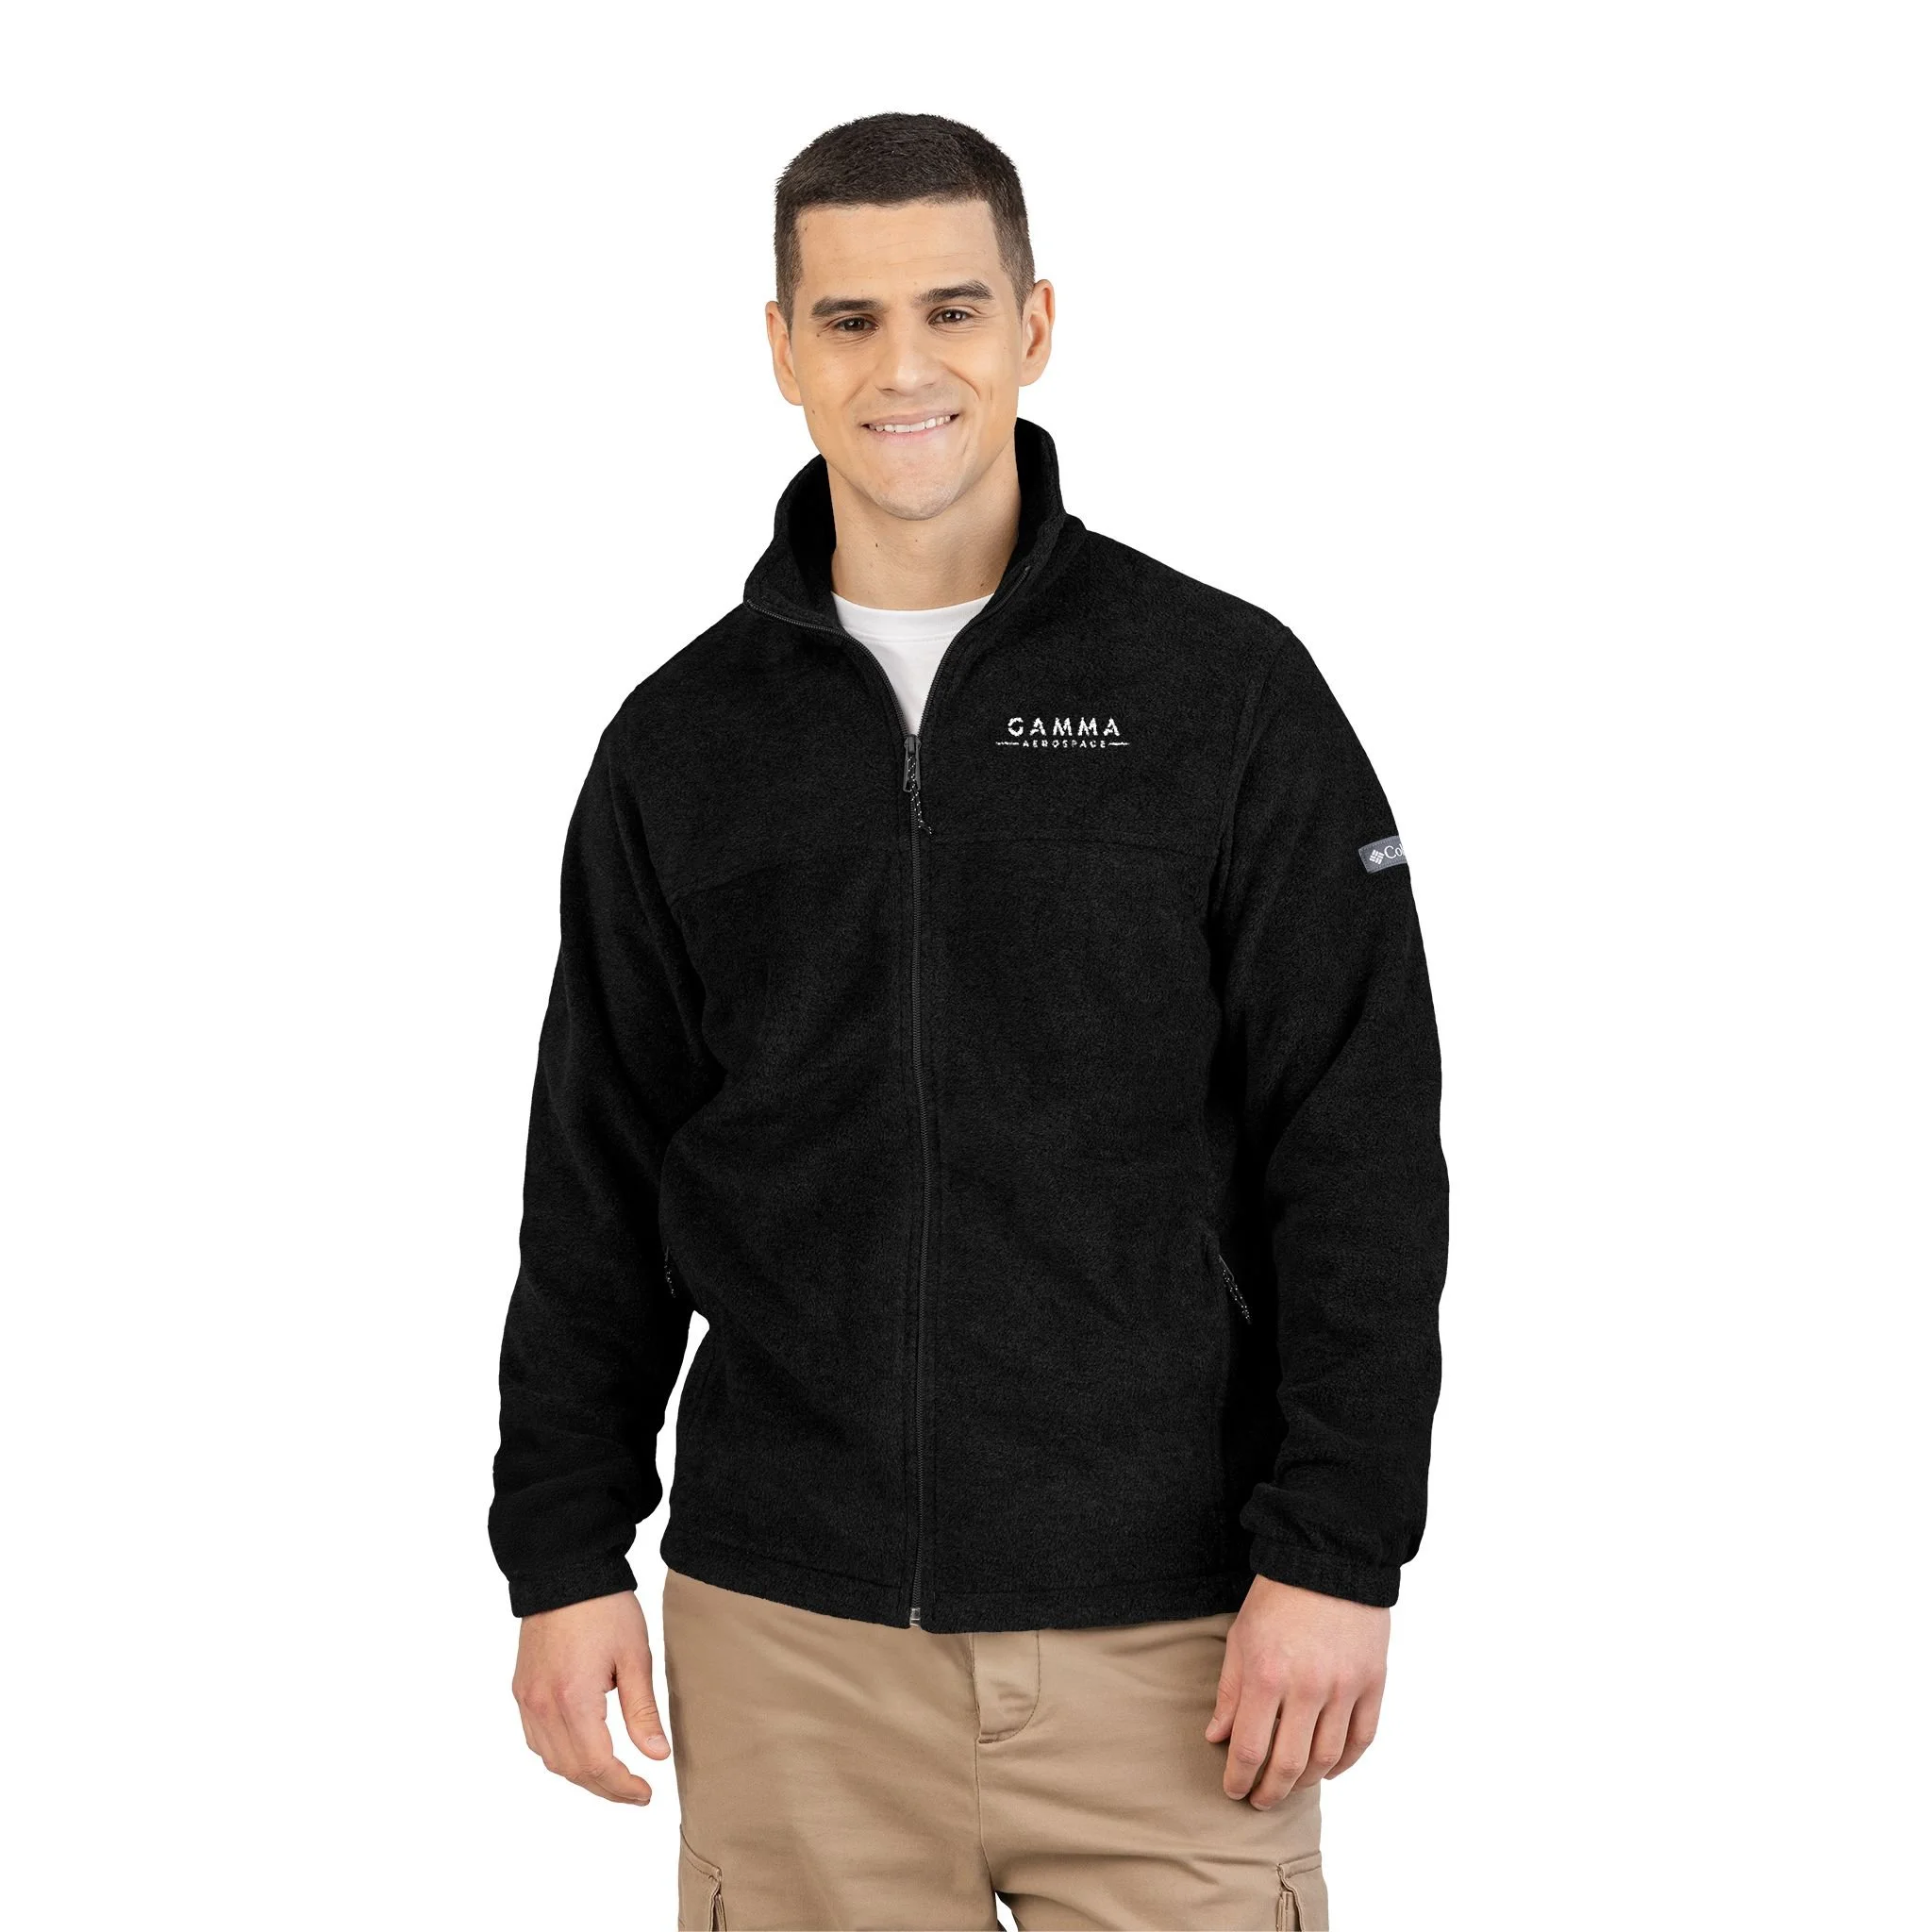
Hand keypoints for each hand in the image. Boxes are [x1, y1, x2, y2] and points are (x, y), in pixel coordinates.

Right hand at [511, 1590, 670, 1804]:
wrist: (565, 1572)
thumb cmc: (605, 1609)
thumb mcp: (635, 1656)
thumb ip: (643, 1711)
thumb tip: (657, 1756)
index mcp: (573, 1699)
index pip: (597, 1764)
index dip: (622, 1787)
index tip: (647, 1794)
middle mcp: (542, 1705)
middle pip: (572, 1769)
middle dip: (605, 1787)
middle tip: (636, 1792)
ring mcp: (527, 1698)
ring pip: (551, 1760)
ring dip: (582, 1775)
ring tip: (615, 1776)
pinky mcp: (521, 1689)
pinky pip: (536, 1739)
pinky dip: (560, 1754)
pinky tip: (583, 1750)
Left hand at [1205, 1576, 1388, 1807]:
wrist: (1328, 1560)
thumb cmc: (1277, 1597)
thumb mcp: (1241, 1638)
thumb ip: (1230, 1692)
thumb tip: (1217, 1737)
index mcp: (1268, 1675)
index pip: (1250, 1749)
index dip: (1239, 1778)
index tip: (1233, 1790)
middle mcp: (1308, 1688)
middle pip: (1289, 1764)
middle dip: (1270, 1791)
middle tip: (1260, 1800)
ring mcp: (1345, 1687)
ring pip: (1327, 1759)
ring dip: (1306, 1782)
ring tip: (1290, 1786)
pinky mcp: (1373, 1682)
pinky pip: (1362, 1739)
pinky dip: (1346, 1763)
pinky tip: (1329, 1770)